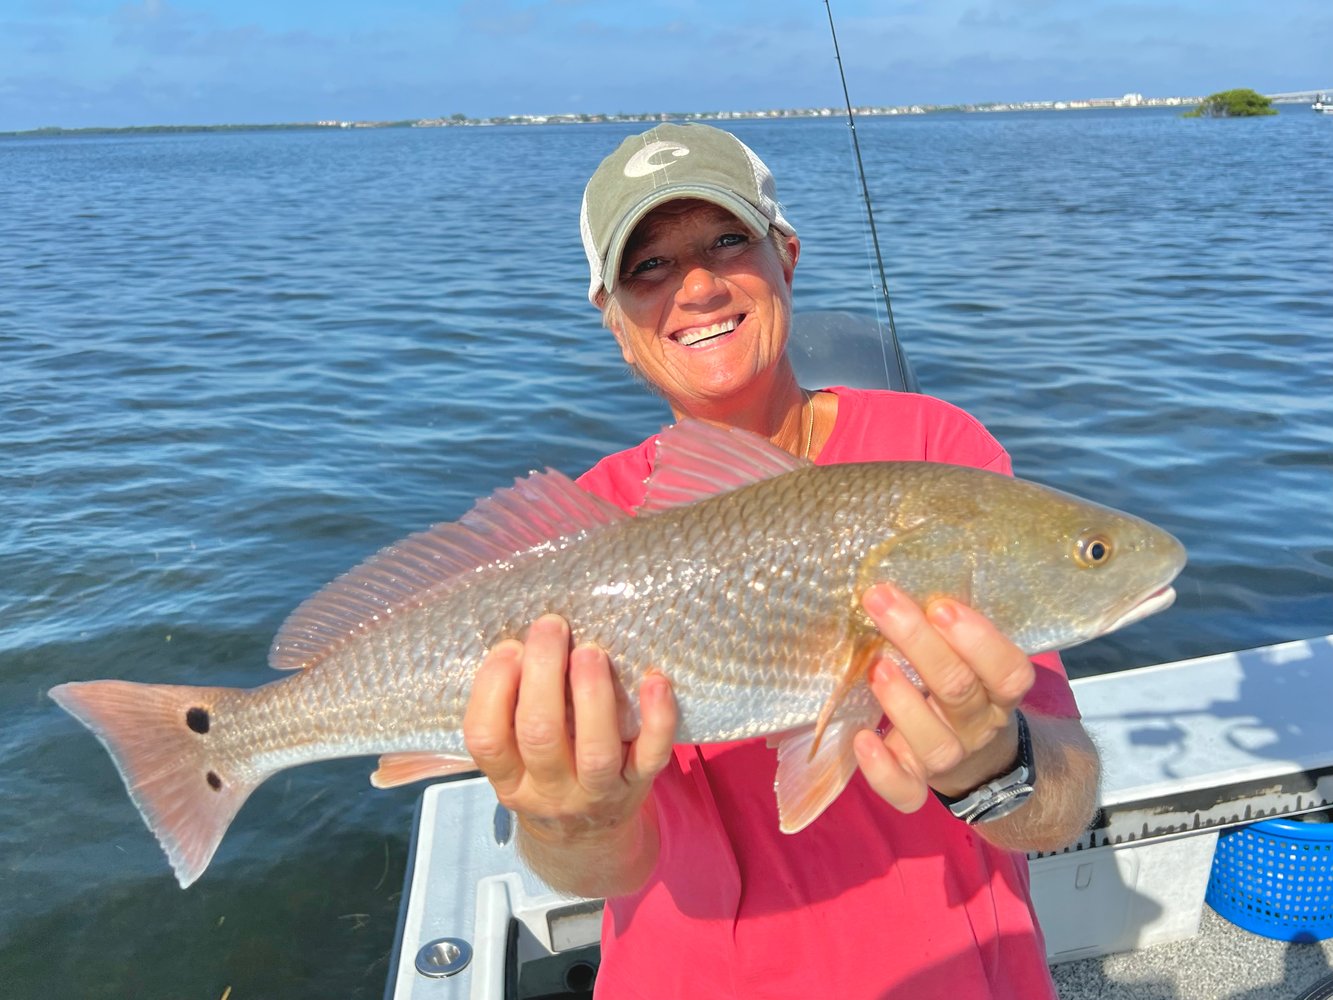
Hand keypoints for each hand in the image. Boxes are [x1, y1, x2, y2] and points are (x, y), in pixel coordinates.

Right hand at [463, 614, 677, 844]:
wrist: (587, 841)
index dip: (493, 688)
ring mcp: (596, 792)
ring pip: (595, 750)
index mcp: (509, 779)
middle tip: (551, 626)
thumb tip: (524, 642)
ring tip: (591, 651)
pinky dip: (658, 719)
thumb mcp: (514, 761)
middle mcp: (548, 791)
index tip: (510, 648)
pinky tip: (655, 681)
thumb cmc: (545, 776)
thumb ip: (511, 713)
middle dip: (543, 674)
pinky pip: (651, 756)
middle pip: (539, 735)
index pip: (486, 738)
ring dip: (592, 694)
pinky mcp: (638, 786)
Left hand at [852, 584, 1034, 813]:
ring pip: (936, 743)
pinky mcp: (919, 785)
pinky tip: (862, 739)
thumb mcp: (971, 657)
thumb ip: (948, 626)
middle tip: (882, 601)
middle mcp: (979, 725)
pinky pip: (907, 792)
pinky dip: (882, 771)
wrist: (981, 760)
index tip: (941, 604)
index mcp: (1000, 691)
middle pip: (959, 691)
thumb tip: (899, 563)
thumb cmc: (962, 686)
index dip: (979, 640)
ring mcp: (950, 760)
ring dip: (903, 703)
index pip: (1008, 670)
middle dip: (920, 644)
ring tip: (875, 667)